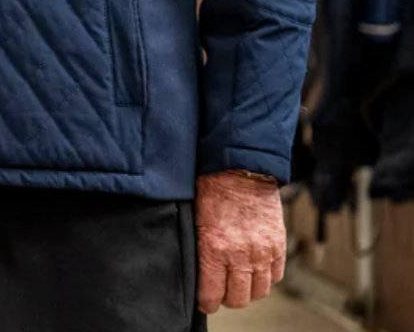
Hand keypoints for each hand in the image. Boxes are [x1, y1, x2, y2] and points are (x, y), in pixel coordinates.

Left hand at [196, 170, 286, 312]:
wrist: (241, 170)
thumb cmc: (210, 190)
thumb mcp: (194, 220)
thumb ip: (199, 249)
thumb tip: (198, 273)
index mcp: (214, 249)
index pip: (212, 294)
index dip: (207, 302)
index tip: (205, 301)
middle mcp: (241, 255)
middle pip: (238, 298)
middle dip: (227, 299)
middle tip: (221, 291)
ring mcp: (263, 251)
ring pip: (259, 291)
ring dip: (248, 290)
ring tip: (238, 281)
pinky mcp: (279, 245)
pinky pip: (276, 276)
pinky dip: (266, 278)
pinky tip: (255, 269)